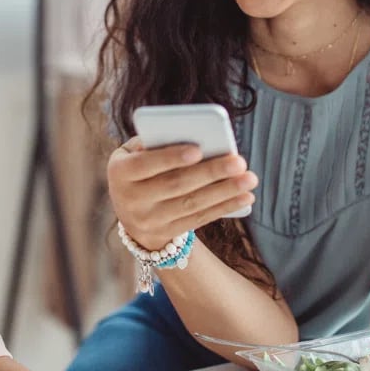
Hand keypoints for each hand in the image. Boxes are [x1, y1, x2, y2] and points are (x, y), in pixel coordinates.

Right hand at [107, 136, 257, 250]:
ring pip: (191, 204)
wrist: (131, 212)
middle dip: (210, 172)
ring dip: (224, 191)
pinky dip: (224, 207)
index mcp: (119, 173)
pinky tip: (245, 197)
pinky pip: (199, 219)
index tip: (198, 149)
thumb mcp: (134, 153)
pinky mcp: (167, 233)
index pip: (145, 165)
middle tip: (239, 161)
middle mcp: (130, 200)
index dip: (171, 158)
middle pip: (175, 185)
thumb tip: (192, 137)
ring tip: (249, 179)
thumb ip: (154, 143)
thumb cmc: (140, 168)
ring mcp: (149, 221)